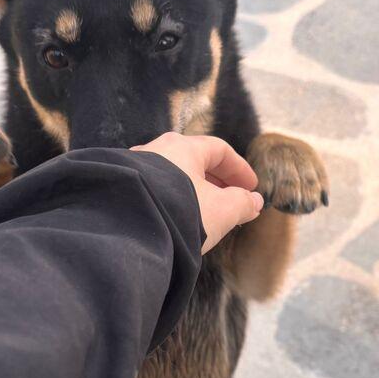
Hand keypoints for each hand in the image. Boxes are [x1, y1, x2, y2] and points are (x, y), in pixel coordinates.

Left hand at [131, 133, 262, 252]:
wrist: (130, 229)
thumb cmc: (180, 212)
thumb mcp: (222, 210)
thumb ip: (242, 203)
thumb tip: (254, 201)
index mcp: (183, 147)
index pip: (219, 150)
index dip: (239, 169)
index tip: (251, 187)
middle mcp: (157, 150)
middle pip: (194, 161)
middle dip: (217, 181)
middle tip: (231, 200)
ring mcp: (136, 169)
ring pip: (173, 176)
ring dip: (194, 192)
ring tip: (206, 213)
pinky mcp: (124, 189)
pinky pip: (156, 190)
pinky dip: (173, 201)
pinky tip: (178, 219)